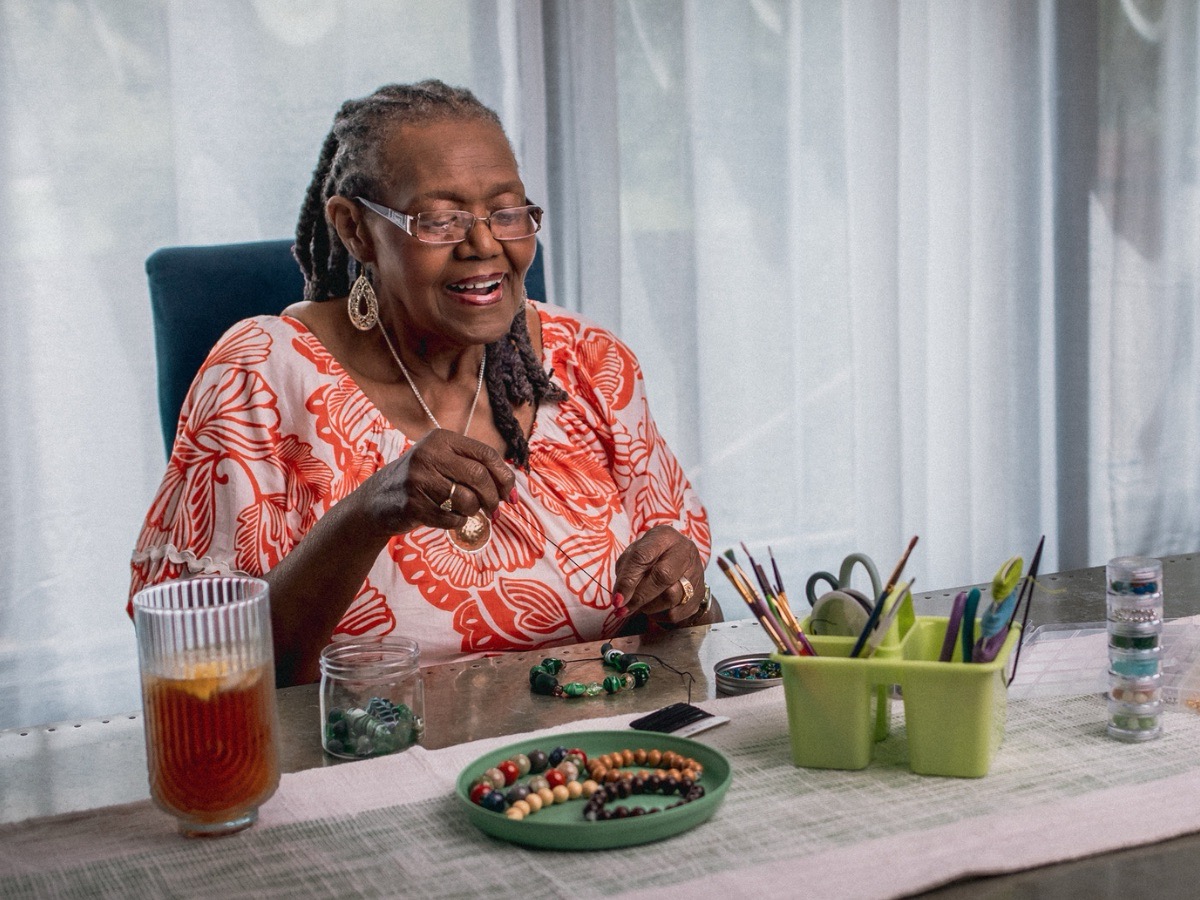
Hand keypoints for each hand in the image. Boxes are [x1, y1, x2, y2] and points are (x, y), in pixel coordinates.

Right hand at [357, 428, 515, 535]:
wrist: (378, 500)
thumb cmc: (422, 481)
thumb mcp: (443, 461)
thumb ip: (474, 467)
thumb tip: (511, 488)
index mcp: (442, 439)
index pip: (486, 454)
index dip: (504, 477)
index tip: (511, 495)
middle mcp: (429, 454)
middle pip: (479, 477)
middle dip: (493, 498)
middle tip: (495, 510)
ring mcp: (418, 479)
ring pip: (467, 500)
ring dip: (473, 511)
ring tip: (465, 511)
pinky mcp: (412, 504)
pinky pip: (451, 519)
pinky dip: (457, 522)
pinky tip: (448, 517)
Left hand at [611, 525, 707, 625]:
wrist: (680, 566)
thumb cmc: (651, 558)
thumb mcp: (634, 555)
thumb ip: (625, 573)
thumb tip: (619, 600)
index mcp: (664, 536)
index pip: (643, 556)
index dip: (628, 580)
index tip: (617, 598)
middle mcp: (685, 550)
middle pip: (663, 576)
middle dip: (639, 596)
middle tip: (624, 608)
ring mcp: (696, 572)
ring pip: (671, 597)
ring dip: (649, 607)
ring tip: (639, 604)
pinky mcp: (699, 594)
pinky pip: (676, 613)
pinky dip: (659, 615)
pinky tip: (653, 608)